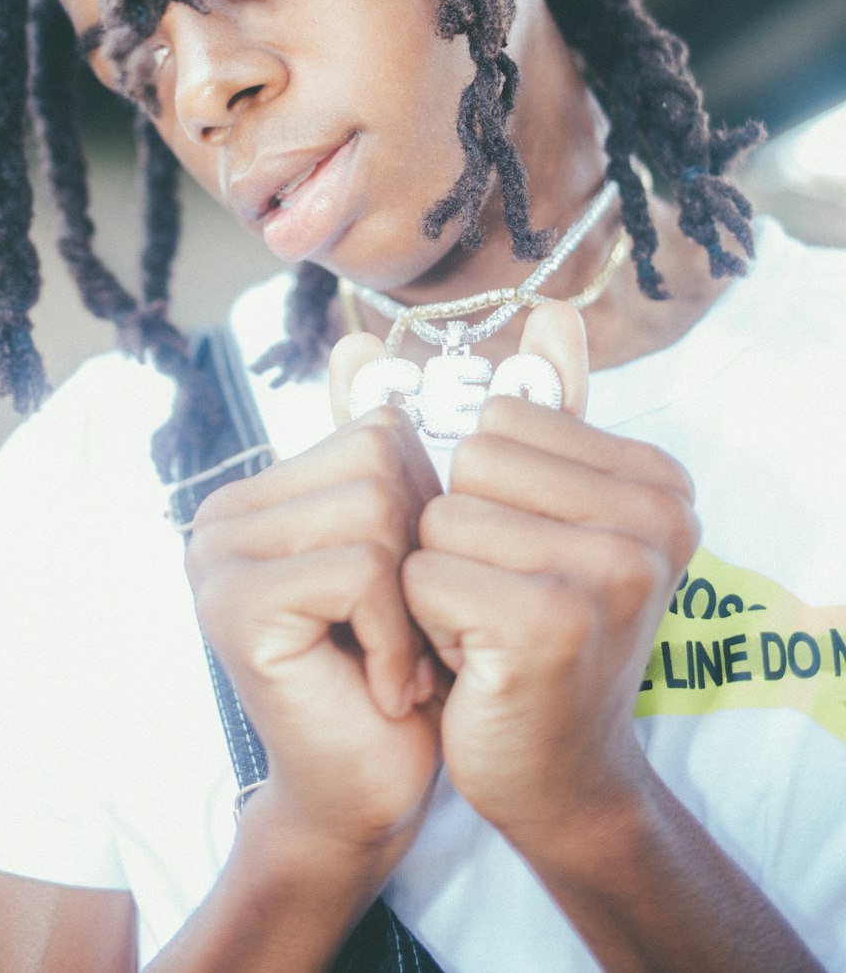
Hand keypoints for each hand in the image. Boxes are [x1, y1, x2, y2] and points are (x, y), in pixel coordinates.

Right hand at [185, 394, 441, 853]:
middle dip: (421, 552)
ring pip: (374, 507)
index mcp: (263, 490)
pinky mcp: (235, 603)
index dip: (425, 511)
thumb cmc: (399, 672)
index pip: (379, 428)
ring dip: (412, 599)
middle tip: (407, 633)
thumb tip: (359, 338)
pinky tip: (381, 684)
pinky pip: (360, 567)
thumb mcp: (410, 547)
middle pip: (378, 458)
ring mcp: (217, 556)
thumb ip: (391, 447)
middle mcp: (225, 513)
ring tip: (397, 658)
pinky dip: (395, 632)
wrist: (370, 794)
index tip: (410, 593)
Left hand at [401, 301, 699, 857]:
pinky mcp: (553, 623)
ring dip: (439, 580)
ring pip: (440, 516)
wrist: (554, 772)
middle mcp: (655, 518)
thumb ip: (539, 414)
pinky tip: (474, 661)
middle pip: (470, 462)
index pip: (503, 421)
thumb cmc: (531, 629)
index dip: (486, 492)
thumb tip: (547, 311)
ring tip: (488, 627)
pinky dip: (426, 624)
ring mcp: (612, 571)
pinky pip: (424, 575)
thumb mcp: (539, 514)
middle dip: (456, 535)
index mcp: (658, 480)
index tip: (526, 555)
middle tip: (501, 596)